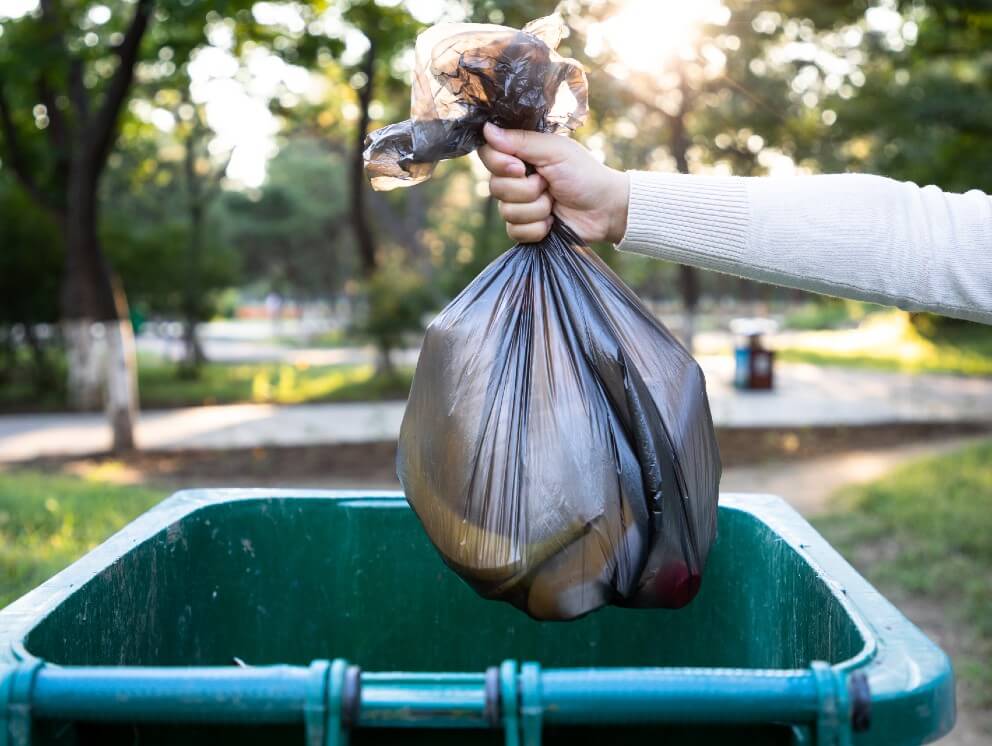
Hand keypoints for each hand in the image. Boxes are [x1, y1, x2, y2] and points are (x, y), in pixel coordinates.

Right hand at [479, 122, 628, 243]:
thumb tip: (486, 129)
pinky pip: (515, 231)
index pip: (488, 155)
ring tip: (554, 203)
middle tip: (548, 185)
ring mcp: (519, 205)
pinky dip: (538, 228)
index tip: (520, 167)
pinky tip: (552, 222)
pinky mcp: (525, 228)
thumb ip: (521, 141)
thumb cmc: (584, 174)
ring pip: (506, 212)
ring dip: (537, 209)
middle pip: (495, 187)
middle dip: (526, 190)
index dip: (499, 164)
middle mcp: (515, 179)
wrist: (604, 209)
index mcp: (520, 155)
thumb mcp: (555, 151)